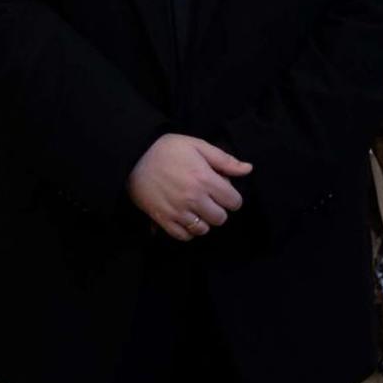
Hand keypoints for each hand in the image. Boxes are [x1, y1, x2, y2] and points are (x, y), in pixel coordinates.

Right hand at [126, 133, 251, 241]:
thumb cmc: (167, 149)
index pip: (234, 202)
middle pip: (220, 218)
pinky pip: (184, 236)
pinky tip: (185, 217)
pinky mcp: (163, 220)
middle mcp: (194, 199)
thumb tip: (248, 169)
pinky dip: (188, 231)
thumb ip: (224, 160)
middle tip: (209, 198)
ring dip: (204, 221)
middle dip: (219, 209)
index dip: (232, 196)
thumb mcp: (197, 146)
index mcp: (205, 179)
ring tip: (196, 207)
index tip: (223, 190)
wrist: (134, 157)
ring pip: (203, 229)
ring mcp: (178, 212)